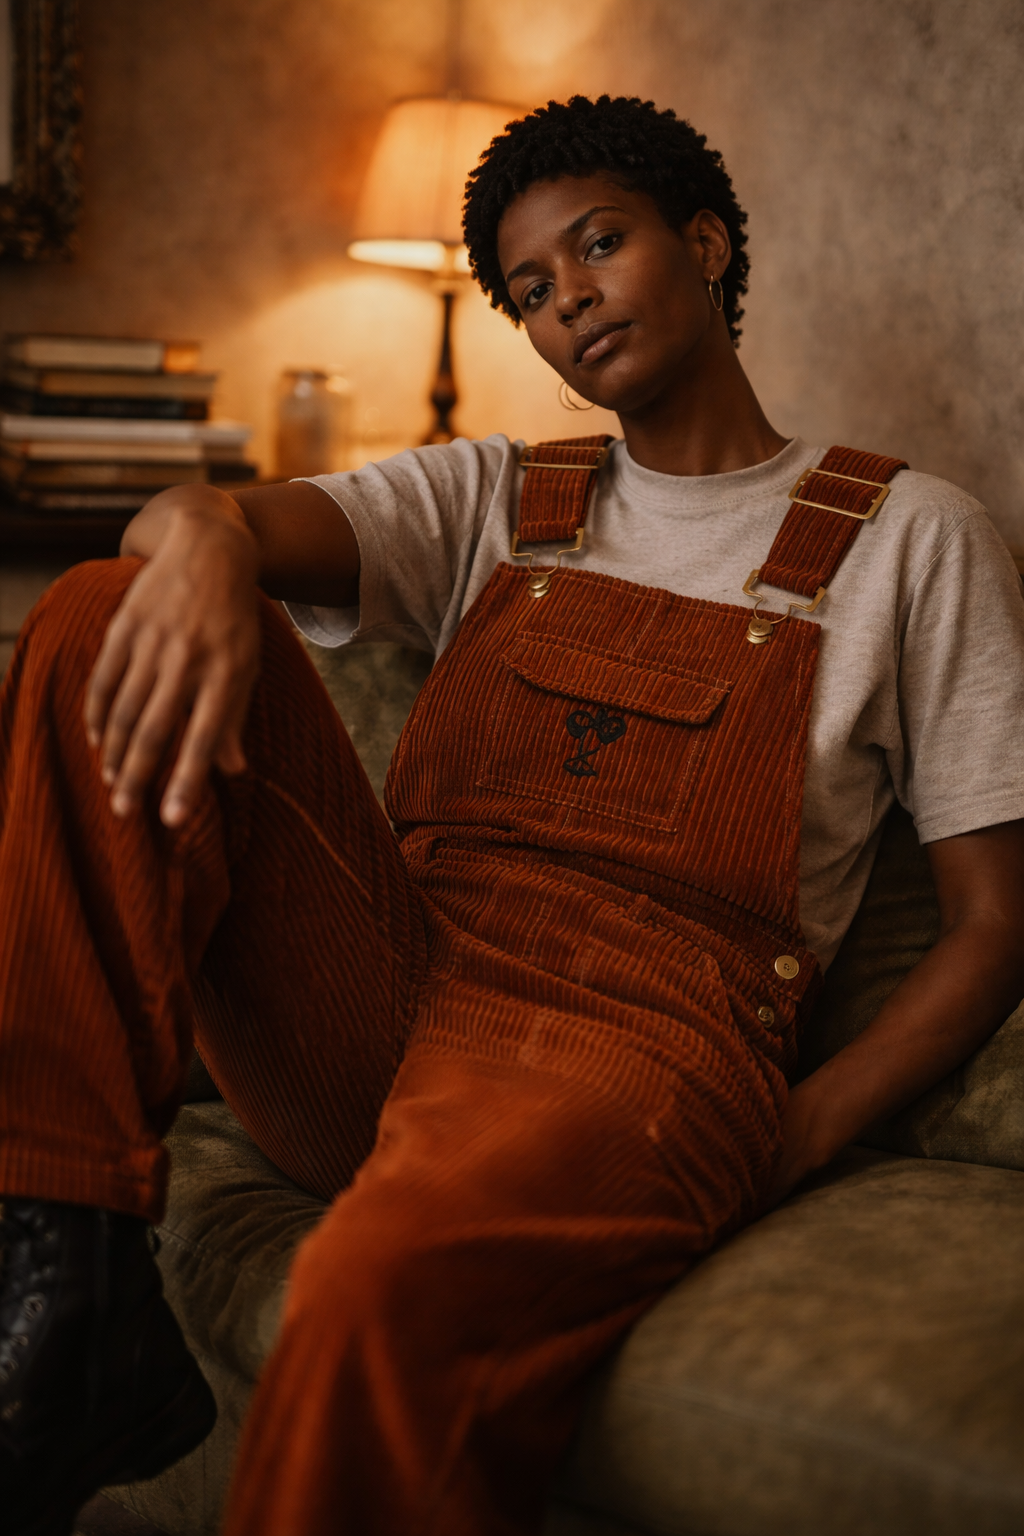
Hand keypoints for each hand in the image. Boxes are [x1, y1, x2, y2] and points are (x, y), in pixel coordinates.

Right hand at [84, 490, 260, 826]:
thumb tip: (233, 772)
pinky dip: (99, 712)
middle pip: (156, 729)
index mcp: (228, 673)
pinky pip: (105, 678)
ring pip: (126, 708)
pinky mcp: (126, 624)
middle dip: (138, 776)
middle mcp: (190, 659)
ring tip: (111, 782)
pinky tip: (97, 739)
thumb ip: (234, 718)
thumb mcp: (247, 665)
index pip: (204, 738)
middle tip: (124, 812)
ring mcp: (155, 640)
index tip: (171, 820)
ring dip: (115, 751)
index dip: (186, 781)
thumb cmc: (234, 621)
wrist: (210, 548)